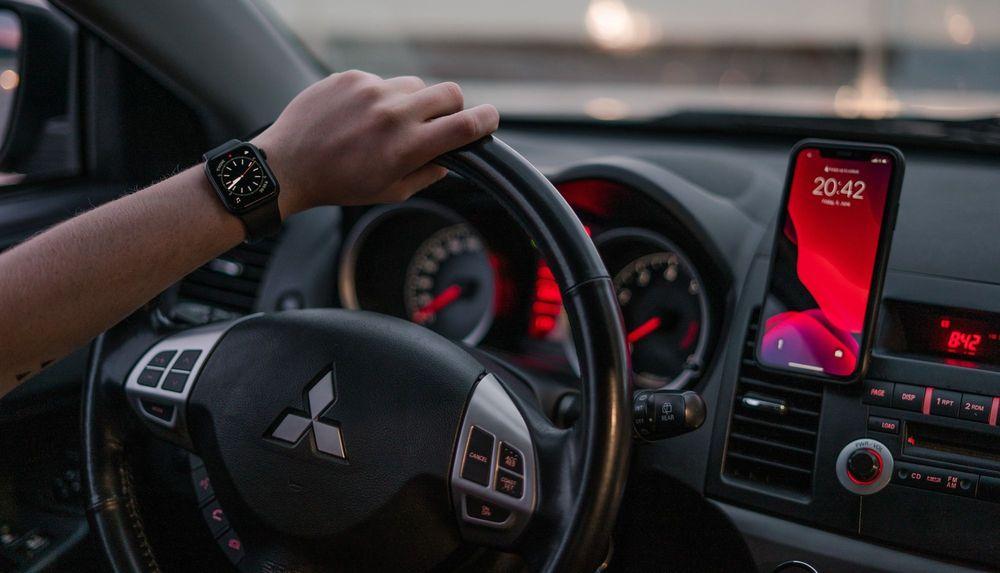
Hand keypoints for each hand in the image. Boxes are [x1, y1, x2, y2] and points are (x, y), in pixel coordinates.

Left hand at [252, 71, 498, 216]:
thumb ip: (426, 174)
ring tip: (386, 125)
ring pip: (415, 85)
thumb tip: (448, 159)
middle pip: (449, 93)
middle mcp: (393, 114)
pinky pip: (382, 82)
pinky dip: (379, 98)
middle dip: (451, 109)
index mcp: (407, 147)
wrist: (288, 165)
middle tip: (437, 124)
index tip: (490, 120)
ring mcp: (371, 91)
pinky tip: (359, 117)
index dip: (486, 120)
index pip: (465, 125)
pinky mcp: (351, 77)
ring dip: (413, 103)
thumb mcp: (390, 191)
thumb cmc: (339, 183)